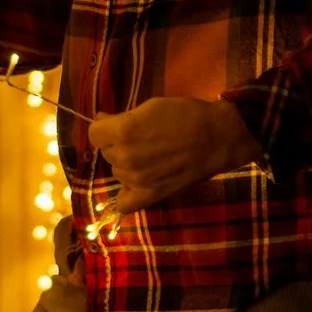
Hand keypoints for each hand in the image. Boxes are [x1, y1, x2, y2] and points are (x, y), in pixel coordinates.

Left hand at [88, 97, 262, 213]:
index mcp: (122, 132)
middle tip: (144, 139)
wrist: (217, 138)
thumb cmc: (185, 115)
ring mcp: (136, 179)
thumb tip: (100, 122)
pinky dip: (126, 196)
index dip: (106, 127)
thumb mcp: (149, 106)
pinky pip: (123, 204)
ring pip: (117, 171)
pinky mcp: (150, 195)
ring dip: (127, 164)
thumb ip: (120, 118)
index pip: (94, 132)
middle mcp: (124, 157)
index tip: (118, 125)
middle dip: (119, 144)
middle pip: (107, 151)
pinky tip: (135, 186)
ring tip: (152, 156)